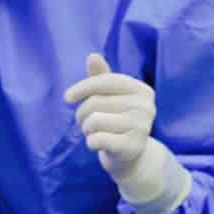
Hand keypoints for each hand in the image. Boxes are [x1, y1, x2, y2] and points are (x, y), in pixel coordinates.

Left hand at [63, 54, 190, 213]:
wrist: (130, 157)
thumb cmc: (116, 120)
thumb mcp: (110, 97)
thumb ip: (101, 76)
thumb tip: (93, 56)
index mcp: (142, 90)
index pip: (106, 80)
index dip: (83, 87)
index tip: (67, 97)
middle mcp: (146, 107)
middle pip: (96, 102)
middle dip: (82, 113)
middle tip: (86, 123)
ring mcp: (142, 128)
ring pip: (93, 121)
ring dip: (86, 129)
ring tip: (94, 133)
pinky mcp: (132, 147)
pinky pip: (96, 139)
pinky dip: (90, 142)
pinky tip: (98, 144)